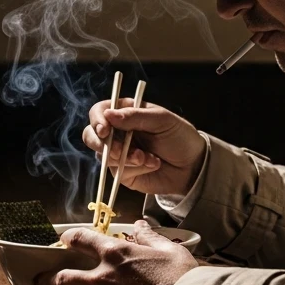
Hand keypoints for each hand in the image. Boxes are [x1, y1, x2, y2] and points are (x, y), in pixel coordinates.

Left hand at [32, 221, 198, 284]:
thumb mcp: (169, 250)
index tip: (65, 239)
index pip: (81, 239)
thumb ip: (149, 237)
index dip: (70, 237)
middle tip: (40, 284)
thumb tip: (140, 224)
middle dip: (48, 281)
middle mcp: (102, 279)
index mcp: (115, 254)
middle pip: (64, 278)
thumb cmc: (182, 278)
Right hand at [82, 97, 205, 195]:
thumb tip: (108, 114)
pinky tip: (152, 164)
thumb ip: (136, 116)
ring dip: (126, 157)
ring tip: (147, 158)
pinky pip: (118, 171)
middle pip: (91, 135)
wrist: (193, 166)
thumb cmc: (179, 136)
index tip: (105, 129)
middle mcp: (118, 132)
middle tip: (120, 150)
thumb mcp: (162, 120)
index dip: (97, 120)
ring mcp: (119, 153)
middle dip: (102, 144)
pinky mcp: (123, 173)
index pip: (100, 111)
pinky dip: (135, 168)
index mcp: (125, 112)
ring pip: (104, 156)